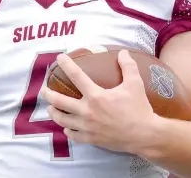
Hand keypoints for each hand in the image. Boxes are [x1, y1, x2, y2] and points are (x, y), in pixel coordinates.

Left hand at [41, 49, 158, 154]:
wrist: (146, 136)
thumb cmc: (140, 109)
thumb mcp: (135, 85)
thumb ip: (128, 67)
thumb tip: (123, 52)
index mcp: (96, 96)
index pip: (76, 76)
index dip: (66, 64)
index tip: (59, 58)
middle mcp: (87, 111)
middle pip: (60, 101)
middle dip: (48, 94)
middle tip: (44, 89)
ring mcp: (87, 127)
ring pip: (62, 120)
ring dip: (54, 113)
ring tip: (51, 108)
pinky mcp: (91, 139)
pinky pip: (73, 135)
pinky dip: (68, 130)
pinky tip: (67, 127)